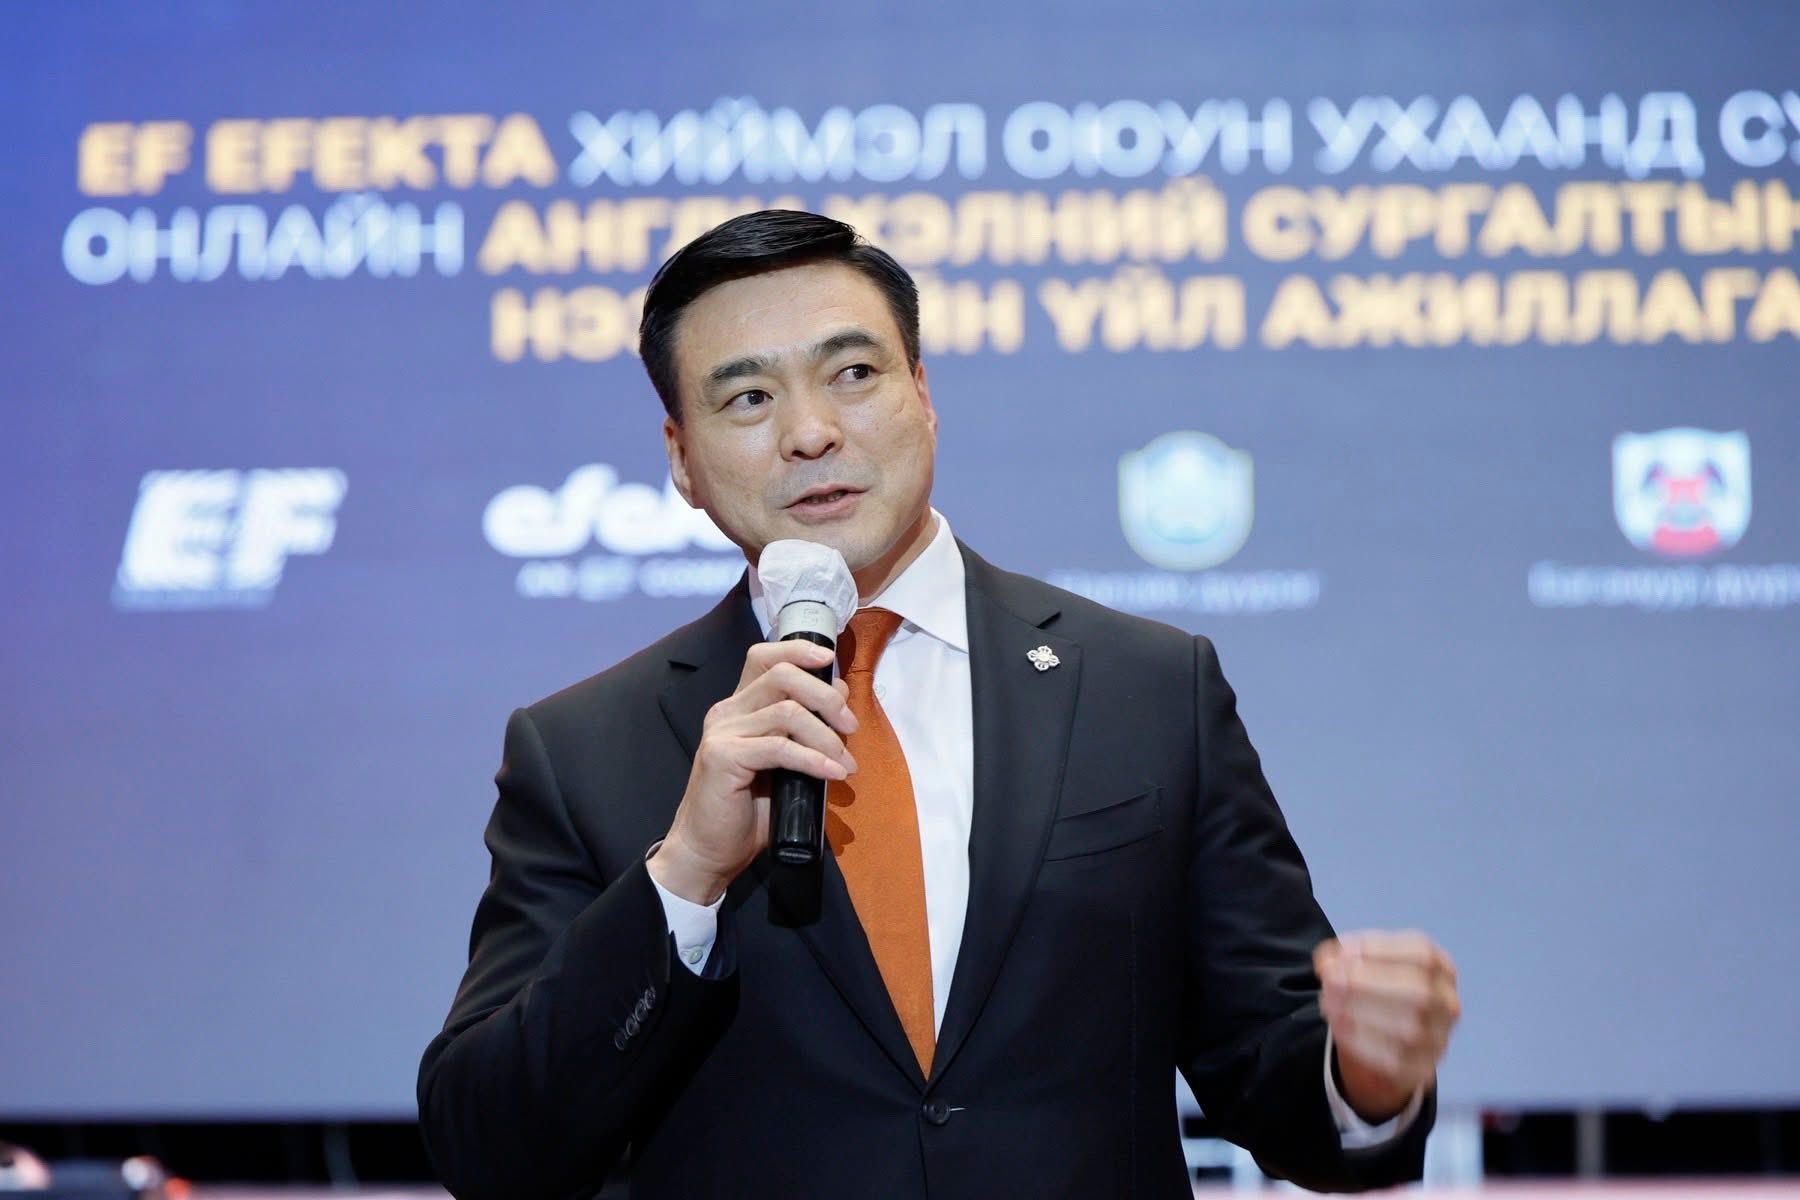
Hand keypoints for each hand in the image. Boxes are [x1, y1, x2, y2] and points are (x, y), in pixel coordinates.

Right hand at [648, 640, 857, 904]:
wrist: (709, 852)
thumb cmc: (748, 811)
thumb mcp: (784, 764)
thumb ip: (803, 733)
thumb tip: (840, 706)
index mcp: (739, 707)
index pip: (764, 657)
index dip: (799, 651)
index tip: (830, 661)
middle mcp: (727, 712)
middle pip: (782, 676)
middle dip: (826, 696)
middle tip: (850, 727)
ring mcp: (722, 732)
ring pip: (787, 711)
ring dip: (826, 735)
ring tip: (845, 762)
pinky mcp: (723, 757)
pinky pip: (779, 748)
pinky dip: (813, 759)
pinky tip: (832, 773)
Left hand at [1313, 931, 1460, 1122]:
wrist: (1388, 1043)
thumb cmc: (1380, 991)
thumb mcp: (1369, 965)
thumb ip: (1348, 958)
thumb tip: (1327, 961)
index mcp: (1442, 970)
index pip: (1422, 953)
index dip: (1379, 949)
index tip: (1342, 952)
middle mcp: (1447, 1004)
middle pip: (1418, 991)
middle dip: (1367, 981)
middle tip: (1330, 977)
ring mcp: (1438, 1039)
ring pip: (1408, 1028)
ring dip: (1359, 1011)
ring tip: (1327, 1000)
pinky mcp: (1420, 1069)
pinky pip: (1393, 1059)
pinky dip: (1359, 1040)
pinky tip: (1336, 1024)